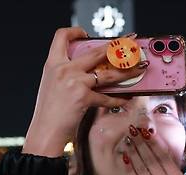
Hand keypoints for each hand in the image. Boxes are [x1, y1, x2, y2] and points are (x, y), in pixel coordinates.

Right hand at [23, 28, 147, 157]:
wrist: (45, 131)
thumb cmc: (49, 112)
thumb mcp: (52, 85)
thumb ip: (66, 73)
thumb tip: (89, 69)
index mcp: (52, 64)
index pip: (61, 36)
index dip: (75, 31)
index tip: (86, 34)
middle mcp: (64, 69)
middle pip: (95, 51)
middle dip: (117, 46)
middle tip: (130, 42)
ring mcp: (74, 82)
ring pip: (108, 73)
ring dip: (128, 70)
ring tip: (140, 68)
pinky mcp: (84, 97)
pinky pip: (107, 97)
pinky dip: (119, 99)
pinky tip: (127, 98)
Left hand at [124, 127, 185, 174]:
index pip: (165, 157)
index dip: (156, 143)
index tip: (149, 132)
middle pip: (151, 159)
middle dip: (142, 143)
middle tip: (134, 130)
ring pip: (142, 167)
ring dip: (134, 152)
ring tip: (128, 140)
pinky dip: (130, 169)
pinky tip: (125, 159)